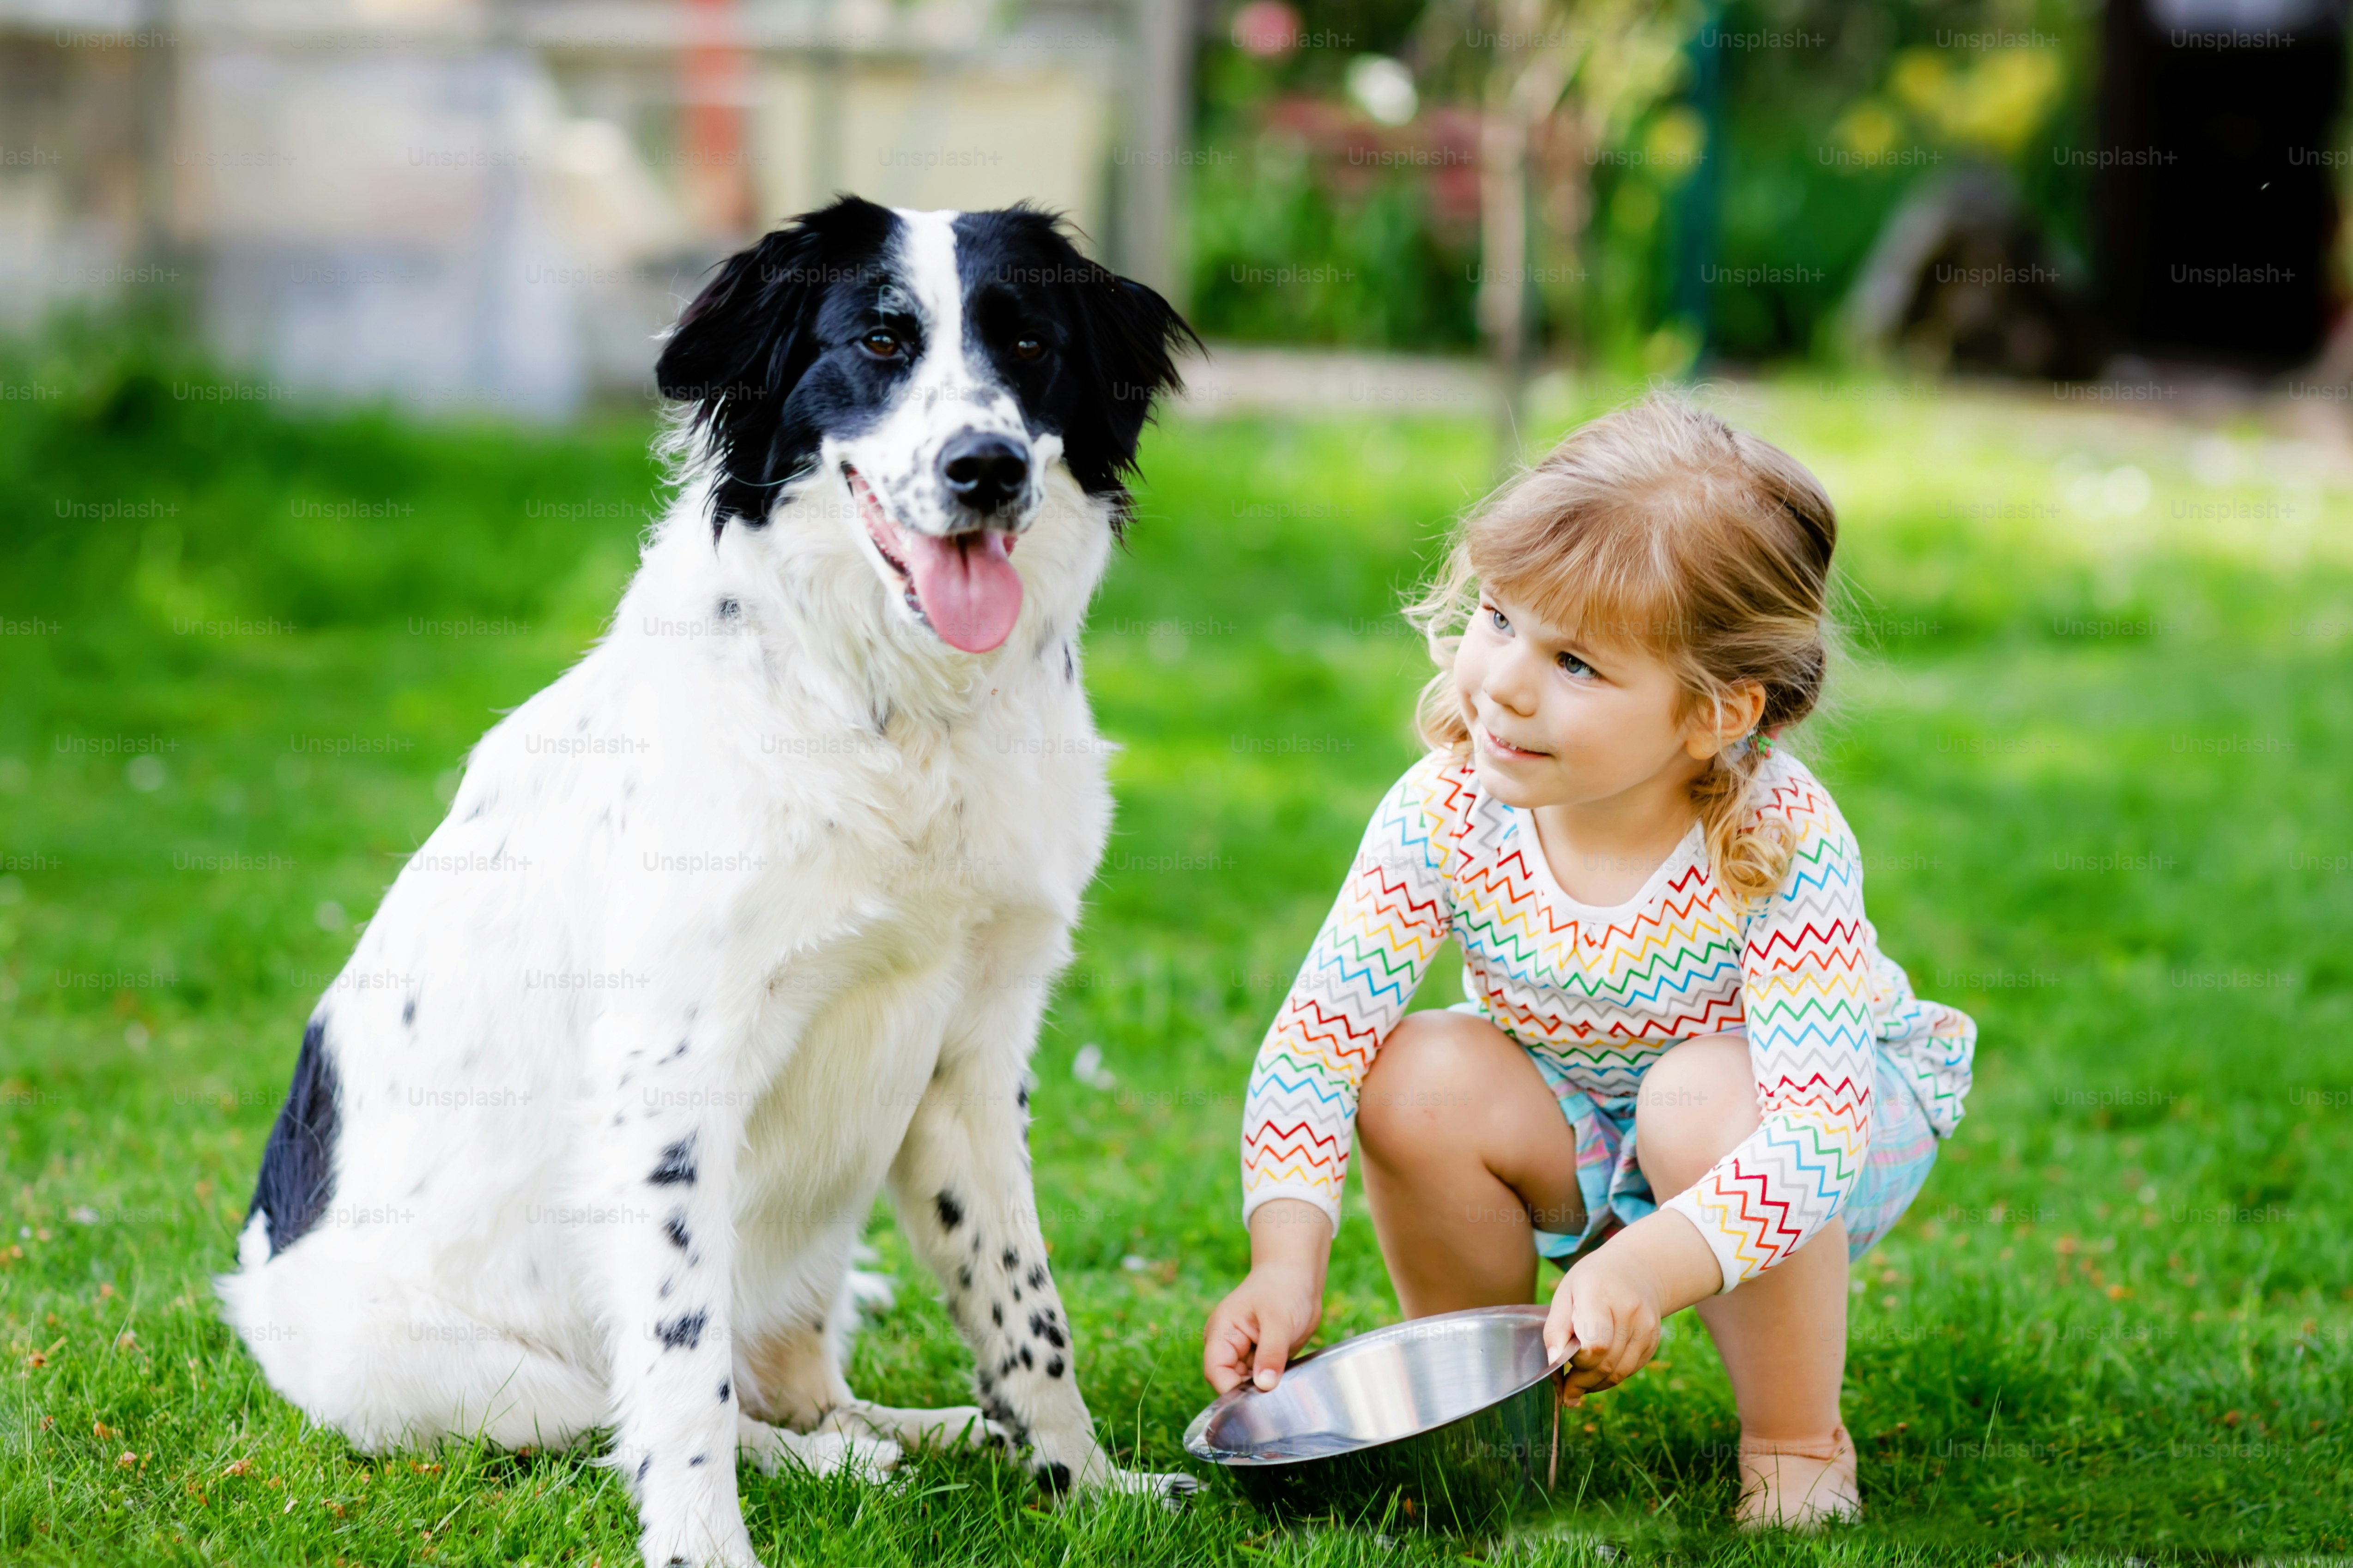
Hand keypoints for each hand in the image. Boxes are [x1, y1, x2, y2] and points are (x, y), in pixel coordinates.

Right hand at [1203, 1199, 1331, 1394]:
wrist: (1299, 1276)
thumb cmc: (1283, 1288)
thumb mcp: (1278, 1320)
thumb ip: (1270, 1353)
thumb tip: (1263, 1386)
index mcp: (1221, 1332)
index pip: (1216, 1371)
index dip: (1232, 1389)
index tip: (1259, 1398)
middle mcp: (1228, 1345)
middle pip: (1230, 1382)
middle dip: (1251, 1392)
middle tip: (1277, 1394)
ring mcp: (1245, 1352)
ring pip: (1247, 1385)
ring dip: (1264, 1389)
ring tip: (1285, 1384)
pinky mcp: (1261, 1357)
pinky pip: (1263, 1380)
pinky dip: (1273, 1383)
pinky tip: (1287, 1380)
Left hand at [1542, 1210, 1718, 1405]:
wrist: (1637, 1268)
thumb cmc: (1592, 1281)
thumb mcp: (1566, 1293)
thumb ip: (1556, 1327)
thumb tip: (1554, 1361)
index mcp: (1600, 1294)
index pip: (1595, 1344)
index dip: (1577, 1361)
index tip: (1560, 1365)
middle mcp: (1629, 1311)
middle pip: (1606, 1363)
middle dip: (1581, 1382)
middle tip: (1565, 1390)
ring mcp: (1646, 1327)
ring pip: (1619, 1373)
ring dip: (1595, 1385)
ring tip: (1577, 1387)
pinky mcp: (1653, 1340)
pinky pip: (1630, 1370)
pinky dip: (1611, 1378)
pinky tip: (1596, 1375)